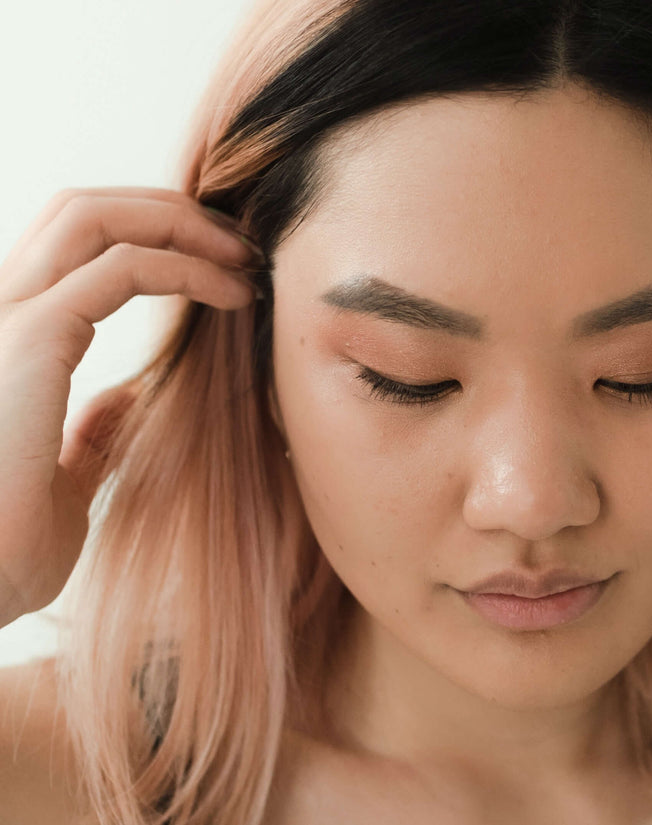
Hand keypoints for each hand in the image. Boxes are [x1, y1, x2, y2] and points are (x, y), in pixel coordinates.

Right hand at [0, 188, 260, 626]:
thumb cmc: (1, 550)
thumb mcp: (60, 483)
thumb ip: (90, 434)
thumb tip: (128, 400)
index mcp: (4, 340)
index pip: (71, 247)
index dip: (147, 237)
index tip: (218, 266)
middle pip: (82, 209)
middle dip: (168, 210)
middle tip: (240, 244)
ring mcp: (4, 316)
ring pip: (94, 215)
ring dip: (183, 223)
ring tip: (246, 258)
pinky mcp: (28, 338)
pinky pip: (122, 268)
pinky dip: (188, 267)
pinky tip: (234, 294)